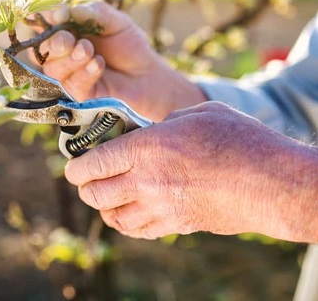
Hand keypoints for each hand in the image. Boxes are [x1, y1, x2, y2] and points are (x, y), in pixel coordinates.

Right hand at [38, 1, 205, 120]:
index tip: (57, 15)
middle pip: (42, 49)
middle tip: (72, 40)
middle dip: (56, 43)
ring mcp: (67, 75)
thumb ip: (92, 13)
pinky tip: (99, 65)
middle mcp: (62, 53)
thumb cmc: (129, 45)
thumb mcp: (115, 21)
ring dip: (71, 59)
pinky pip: (70, 84)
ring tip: (90, 52)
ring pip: (52, 68)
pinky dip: (84, 73)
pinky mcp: (76, 94)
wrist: (146, 74)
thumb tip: (65, 11)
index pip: (44, 23)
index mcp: (67, 30)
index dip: (44, 19)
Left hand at [64, 102, 317, 242]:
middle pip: (96, 193)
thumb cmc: (239, 139)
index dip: (76, 167)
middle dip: (84, 188)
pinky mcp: (178, 224)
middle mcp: (147, 181)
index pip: (95, 163)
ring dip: (102, 208)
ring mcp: (161, 207)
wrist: (274, 182)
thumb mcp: (197, 113)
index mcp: (147, 147)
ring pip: (113, 217)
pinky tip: (128, 215)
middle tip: (85, 180)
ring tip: (104, 198)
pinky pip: (139, 231)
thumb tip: (150, 130)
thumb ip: (165, 121)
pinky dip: (125, 224)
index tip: (71, 168)